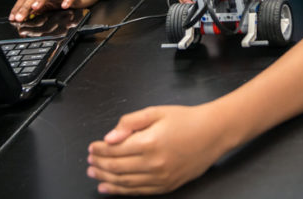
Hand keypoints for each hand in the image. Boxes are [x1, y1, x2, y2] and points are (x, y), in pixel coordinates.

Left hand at [87, 104, 226, 194]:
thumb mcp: (156, 112)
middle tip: (89, 161)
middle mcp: (154, 163)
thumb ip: (129, 123)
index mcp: (150, 142)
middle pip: (117, 167)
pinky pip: (139, 191)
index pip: (115, 150)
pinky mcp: (167, 185)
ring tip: (94, 173)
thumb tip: (109, 137)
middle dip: (99, 164)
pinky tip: (110, 187)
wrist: (213, 133)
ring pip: (125, 183)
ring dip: (106, 179)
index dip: (99, 149)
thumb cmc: (186, 119)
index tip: (92, 147)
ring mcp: (161, 177)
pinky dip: (122, 191)